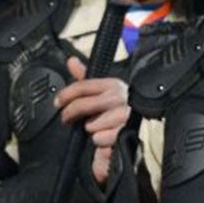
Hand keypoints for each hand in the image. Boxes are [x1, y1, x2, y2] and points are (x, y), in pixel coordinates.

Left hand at [57, 55, 130, 186]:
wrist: (145, 132)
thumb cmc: (119, 112)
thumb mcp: (103, 93)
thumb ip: (86, 79)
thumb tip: (71, 61)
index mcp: (113, 85)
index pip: (83, 86)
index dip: (66, 94)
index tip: (58, 102)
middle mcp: (120, 98)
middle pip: (83, 104)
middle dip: (72, 113)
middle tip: (66, 118)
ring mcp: (124, 117)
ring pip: (92, 124)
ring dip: (90, 128)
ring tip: (95, 129)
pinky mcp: (126, 134)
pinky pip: (101, 138)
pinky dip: (99, 141)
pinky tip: (104, 139)